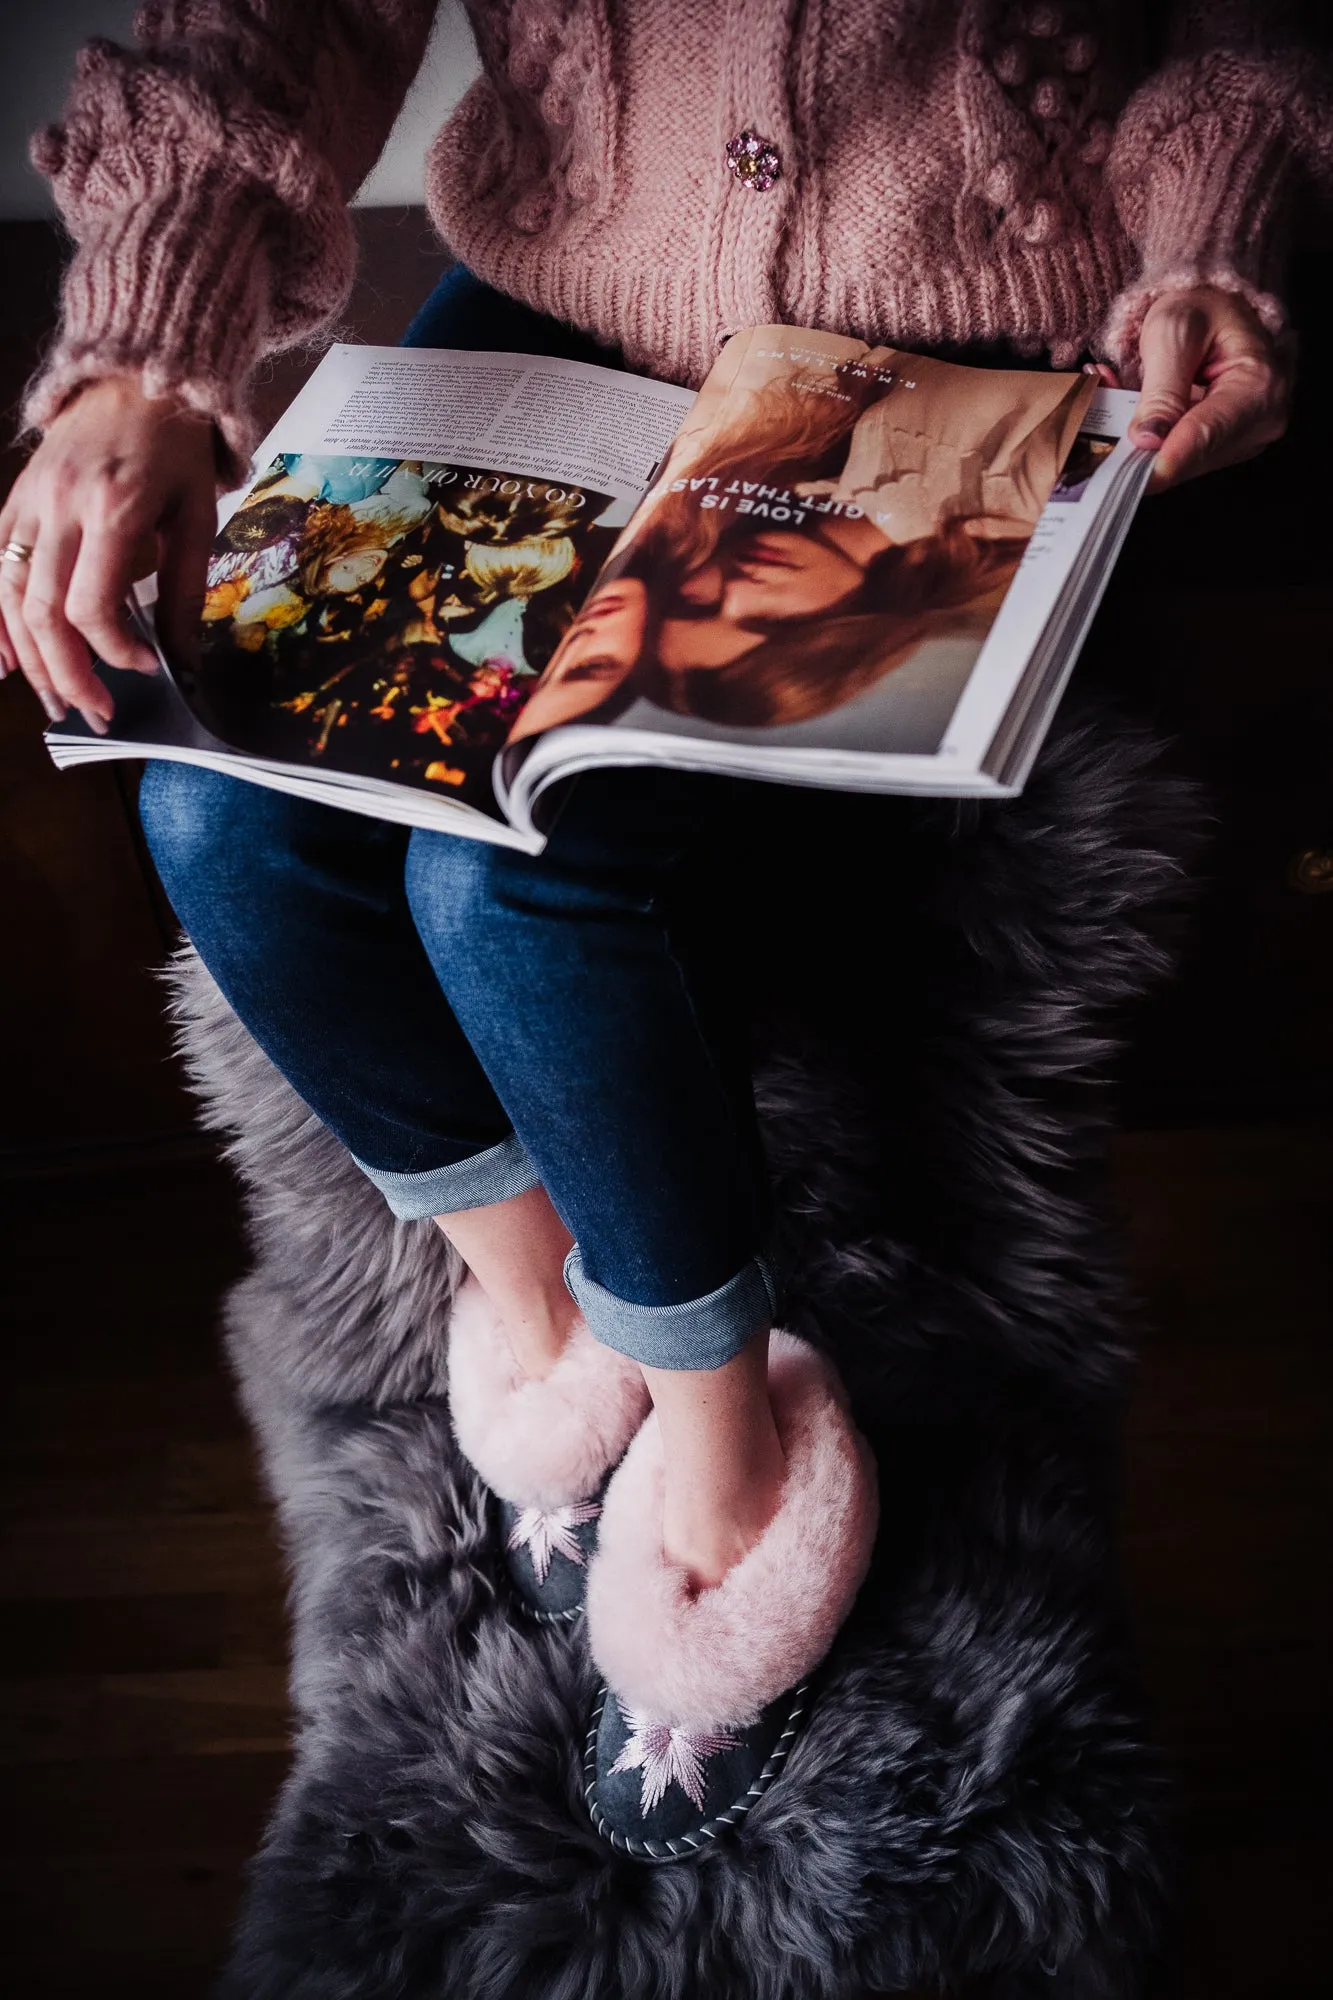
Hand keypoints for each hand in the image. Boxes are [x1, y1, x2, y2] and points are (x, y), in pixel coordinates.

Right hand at [0, 377, 217, 732]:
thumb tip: (183, 661)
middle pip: (43, 612)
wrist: (139, 376)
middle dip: (67, 673)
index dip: (114, 650)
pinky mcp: (15, 501)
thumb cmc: (177, 448)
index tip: (145, 668)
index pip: (91, 605)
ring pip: (10, 596)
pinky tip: (2, 661)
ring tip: (56, 700)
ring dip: (30, 658)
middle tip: (95, 712)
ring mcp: (29, 503)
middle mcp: (59, 507)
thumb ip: (185, 592)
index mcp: (113, 509)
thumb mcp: (198, 518)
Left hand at [1123, 284, 1290, 493]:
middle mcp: (1260, 421)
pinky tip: (1128, 410)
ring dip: (1138, 441)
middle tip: (1098, 424)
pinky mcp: (1221, 446)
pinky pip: (1176, 455)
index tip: (1129, 478)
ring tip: (1114, 397)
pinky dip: (1147, 438)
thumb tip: (1148, 440)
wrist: (1214, 305)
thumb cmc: (1200, 307)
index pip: (1207, 435)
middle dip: (1140, 449)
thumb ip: (1162, 388)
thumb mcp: (1175, 332)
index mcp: (1260, 387)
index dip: (1165, 460)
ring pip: (1178, 462)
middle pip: (1192, 458)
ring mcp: (1243, 439)